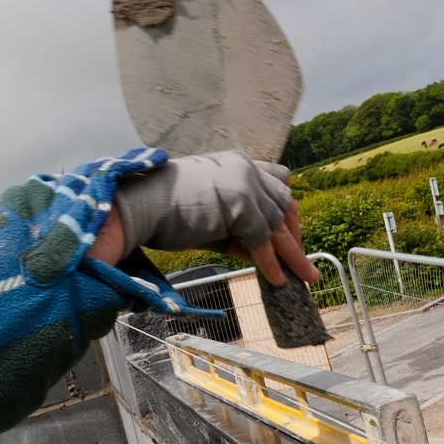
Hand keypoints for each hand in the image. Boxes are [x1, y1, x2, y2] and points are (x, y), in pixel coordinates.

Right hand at [113, 150, 318, 286]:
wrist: (137, 206)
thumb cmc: (161, 212)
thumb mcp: (208, 217)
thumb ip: (235, 228)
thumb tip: (257, 252)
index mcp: (236, 163)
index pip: (276, 183)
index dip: (286, 212)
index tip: (291, 235)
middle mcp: (245, 168)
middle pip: (284, 203)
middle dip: (294, 235)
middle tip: (303, 261)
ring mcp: (244, 184)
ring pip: (278, 224)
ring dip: (293, 254)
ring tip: (305, 277)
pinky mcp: (239, 204)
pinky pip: (262, 240)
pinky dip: (271, 262)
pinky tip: (277, 279)